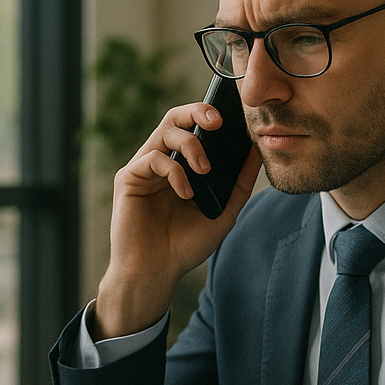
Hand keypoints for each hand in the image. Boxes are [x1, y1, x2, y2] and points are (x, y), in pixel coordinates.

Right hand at [93, 102, 261, 339]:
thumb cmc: (184, 246)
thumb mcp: (223, 213)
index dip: (210, 115)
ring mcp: (143, 168)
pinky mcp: (128, 178)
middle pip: (175, 118)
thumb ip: (239, 183)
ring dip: (190, 145)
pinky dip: (174, 172)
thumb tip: (256, 151)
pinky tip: (186, 193)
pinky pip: (152, 158)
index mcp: (180, 166)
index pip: (193, 127)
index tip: (233, 120)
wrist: (156, 272)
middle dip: (197, 111)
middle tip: (217, 122)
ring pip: (164, 132)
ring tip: (205, 170)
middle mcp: (160, 162)